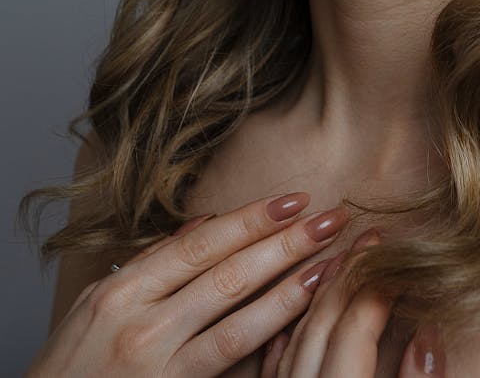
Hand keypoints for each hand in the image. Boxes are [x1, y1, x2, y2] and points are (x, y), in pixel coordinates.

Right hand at [26, 192, 348, 376]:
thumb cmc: (69, 369)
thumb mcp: (96, 305)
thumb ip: (152, 265)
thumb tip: (205, 225)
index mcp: (123, 289)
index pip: (201, 244)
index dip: (252, 219)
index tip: (293, 199)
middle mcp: (142, 321)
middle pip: (228, 271)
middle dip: (284, 241)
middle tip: (330, 217)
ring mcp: (159, 363)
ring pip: (237, 315)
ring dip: (290, 285)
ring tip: (329, 261)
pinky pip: (231, 359)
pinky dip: (269, 334)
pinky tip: (300, 317)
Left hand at [261, 231, 444, 376]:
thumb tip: (428, 332)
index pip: (356, 328)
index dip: (379, 289)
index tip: (402, 257)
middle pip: (322, 322)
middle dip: (348, 275)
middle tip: (371, 238)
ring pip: (292, 335)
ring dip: (316, 294)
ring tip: (338, 259)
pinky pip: (272, 365)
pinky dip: (288, 333)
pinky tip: (298, 314)